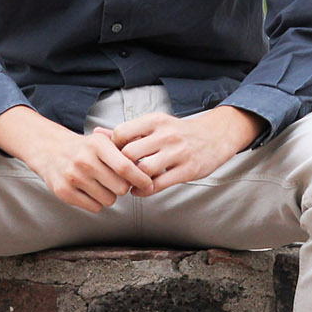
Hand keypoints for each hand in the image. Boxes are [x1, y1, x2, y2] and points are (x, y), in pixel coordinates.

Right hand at [0, 104, 154, 211]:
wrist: (51, 150)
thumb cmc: (86, 148)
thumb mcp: (104, 141)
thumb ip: (127, 151)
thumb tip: (152, 167)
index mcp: (98, 144)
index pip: (126, 167)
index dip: (141, 179)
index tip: (150, 185)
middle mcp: (84, 160)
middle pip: (120, 187)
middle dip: (125, 188)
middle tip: (119, 182)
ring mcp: (72, 177)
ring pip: (109, 200)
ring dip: (110, 196)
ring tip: (102, 184)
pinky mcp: (63, 192)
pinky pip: (94, 207)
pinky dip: (97, 202)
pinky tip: (90, 191)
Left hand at [100, 105, 267, 194]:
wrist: (215, 136)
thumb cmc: (179, 132)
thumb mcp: (155, 125)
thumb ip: (127, 131)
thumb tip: (97, 133)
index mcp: (156, 121)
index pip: (122, 134)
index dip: (113, 148)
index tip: (114, 157)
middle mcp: (167, 134)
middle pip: (129, 154)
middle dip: (120, 168)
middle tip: (117, 176)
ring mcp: (178, 152)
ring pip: (144, 170)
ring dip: (132, 181)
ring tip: (129, 184)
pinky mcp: (188, 169)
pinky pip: (159, 184)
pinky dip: (144, 191)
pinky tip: (141, 190)